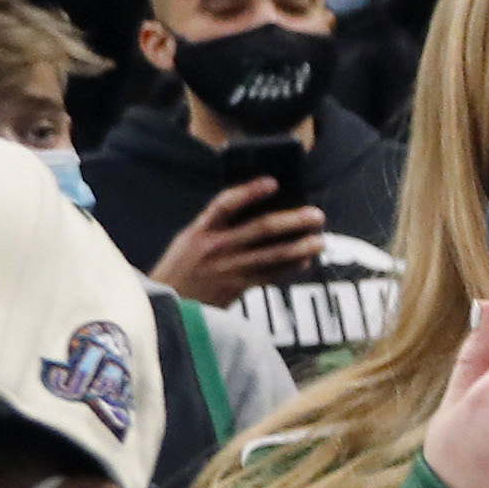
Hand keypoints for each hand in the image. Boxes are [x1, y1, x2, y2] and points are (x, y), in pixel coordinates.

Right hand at [150, 175, 327, 306]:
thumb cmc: (183, 267)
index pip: (224, 204)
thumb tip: (260, 211)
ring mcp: (227, 269)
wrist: (168, 305)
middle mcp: (214, 248)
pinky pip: (271, 276)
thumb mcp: (190, 241)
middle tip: (316, 215)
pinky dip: (291, 267)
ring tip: (320, 240)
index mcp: (199, 231)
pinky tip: (305, 261)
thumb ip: (217, 227)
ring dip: (301, 247)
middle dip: (293, 220)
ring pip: (273, 255)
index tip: (273, 182)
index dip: (249, 191)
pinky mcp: (237, 287)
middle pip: (261, 229)